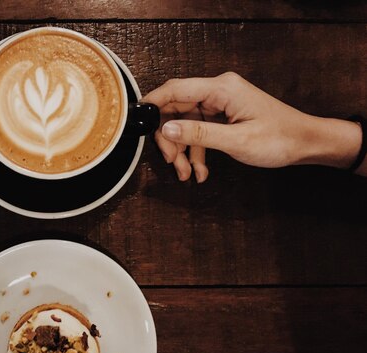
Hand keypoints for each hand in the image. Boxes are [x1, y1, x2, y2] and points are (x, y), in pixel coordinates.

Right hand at [143, 72, 362, 181]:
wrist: (305, 144)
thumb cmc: (279, 139)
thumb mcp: (236, 140)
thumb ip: (199, 134)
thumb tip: (166, 130)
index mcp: (221, 89)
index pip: (176, 89)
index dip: (153, 103)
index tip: (137, 119)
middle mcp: (218, 92)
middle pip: (177, 110)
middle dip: (170, 139)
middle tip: (172, 162)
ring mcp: (219, 104)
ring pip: (185, 125)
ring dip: (183, 151)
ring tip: (186, 174)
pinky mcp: (222, 116)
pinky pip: (198, 132)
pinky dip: (196, 152)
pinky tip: (199, 171)